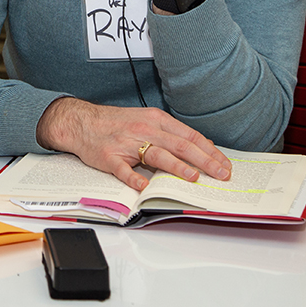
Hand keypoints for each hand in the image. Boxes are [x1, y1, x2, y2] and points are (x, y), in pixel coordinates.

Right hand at [36, 97, 231, 190]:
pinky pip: (123, 169)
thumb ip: (171, 133)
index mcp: (156, 120)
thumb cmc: (116, 123)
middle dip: (204, 160)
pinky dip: (134, 178)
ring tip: (193, 177)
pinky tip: (144, 186)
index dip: (210, 151)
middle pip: (179, 145)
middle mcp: (144, 129)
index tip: (225, 164)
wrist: (81, 121)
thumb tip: (202, 146)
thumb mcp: (147, 120)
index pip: (189, 136)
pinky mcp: (109, 157)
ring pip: (156, 154)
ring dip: (177, 166)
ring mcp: (126, 143)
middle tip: (221, 174)